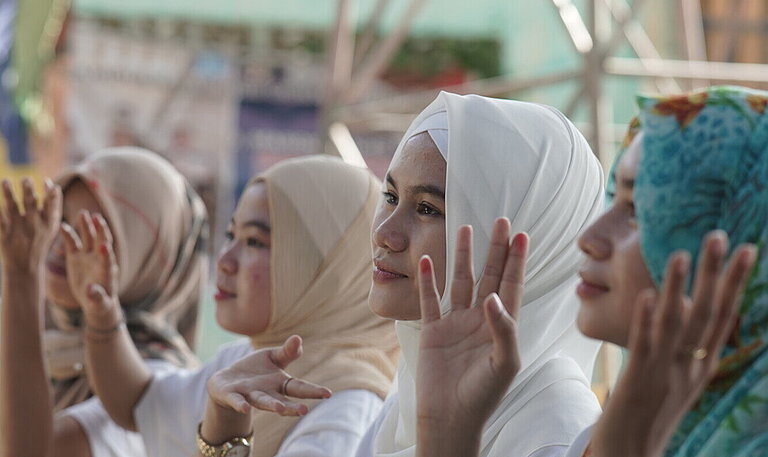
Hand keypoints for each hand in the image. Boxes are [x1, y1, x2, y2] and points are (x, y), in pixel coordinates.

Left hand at [0, 178, 61, 271]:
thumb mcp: (52, 227)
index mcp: (48, 224)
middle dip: (28, 191)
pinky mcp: (5, 237)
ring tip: (6, 181)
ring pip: (12, 208)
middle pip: (31, 204)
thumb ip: (52, 206)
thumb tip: (50, 184)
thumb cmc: (40, 242)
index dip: (51, 194)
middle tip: (26, 179)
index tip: (48, 183)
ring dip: (9, 193)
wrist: (26, 267)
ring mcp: (19, 231)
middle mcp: (34, 226)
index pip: (51, 205)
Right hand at [61, 211, 121, 326]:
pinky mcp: (76, 257)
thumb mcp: (99, 303)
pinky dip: (68, 234)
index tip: (104, 245)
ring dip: (86, 226)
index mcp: (107, 271)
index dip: (106, 253)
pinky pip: (72, 243)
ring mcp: (88, 256)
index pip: (108, 260)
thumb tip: (91, 291)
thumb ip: (96, 296)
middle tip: (97, 218)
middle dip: (100, 230)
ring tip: (83, 213)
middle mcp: (99, 260)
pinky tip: (62, 225)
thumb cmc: (100, 303)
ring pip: (88, 238)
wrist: (95, 300)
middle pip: (101, 242)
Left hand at [206, 335, 331, 416]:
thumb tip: (298, 339)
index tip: (328, 394)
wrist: (225, 381)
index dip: (313, 391)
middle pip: (282, 401)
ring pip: (262, 402)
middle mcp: (267, 393)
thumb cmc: (254, 371)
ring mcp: (249, 395)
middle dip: (292, 407)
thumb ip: (287, 352)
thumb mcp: (272, 357)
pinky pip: (236, 401)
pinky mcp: (231, 395)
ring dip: (271, 406)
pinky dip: (240, 404)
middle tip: (304, 411)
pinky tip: (245, 408)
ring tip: (281, 410)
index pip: (298, 387)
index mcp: (280, 384)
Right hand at [416, 219, 527, 436]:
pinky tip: (428, 260)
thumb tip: (493, 297)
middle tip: (501, 220)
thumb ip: (503, 329)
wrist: (449, 418)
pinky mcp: (432, 330)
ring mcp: (455, 323)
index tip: (521, 235)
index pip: (511, 285)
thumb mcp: (503, 363)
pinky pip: (430, 300)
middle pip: (489, 275)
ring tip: (465, 229)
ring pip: (460, 281)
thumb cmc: (483, 395)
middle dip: (495, 249)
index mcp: (501, 326)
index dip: (517, 261)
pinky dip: (428, 280)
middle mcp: (480, 319)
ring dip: (463, 256)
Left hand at [591, 231, 756, 456]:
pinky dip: (647, 320)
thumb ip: (686, 345)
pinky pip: (643, 346)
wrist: (632, 451)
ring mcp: (665, 372)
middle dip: (716, 275)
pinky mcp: (638, 380)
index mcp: (702, 363)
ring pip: (676, 324)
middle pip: (707, 314)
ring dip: (679, 288)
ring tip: (683, 253)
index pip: (723, 316)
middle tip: (721, 236)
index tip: (746, 248)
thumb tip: (686, 307)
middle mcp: (690, 366)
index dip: (734, 282)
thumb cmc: (652, 409)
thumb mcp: (678, 375)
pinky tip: (648, 296)